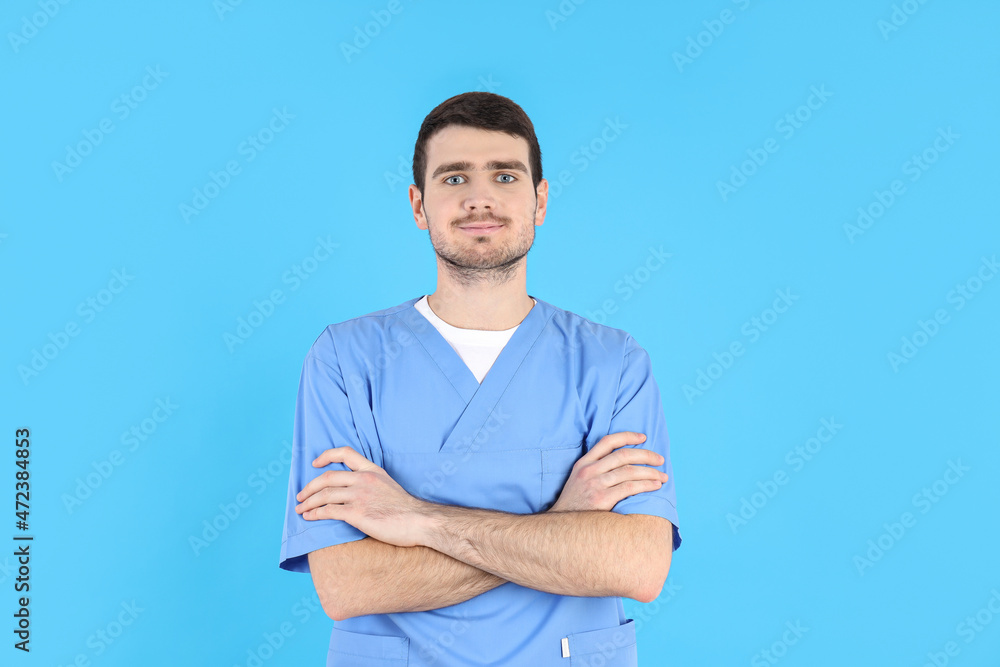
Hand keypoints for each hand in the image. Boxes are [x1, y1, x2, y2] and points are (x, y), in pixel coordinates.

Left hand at [295, 446, 428, 546]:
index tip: (315, 463)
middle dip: (309, 487)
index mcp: (372, 470)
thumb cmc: (406, 509)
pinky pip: (329, 511)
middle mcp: (363, 480)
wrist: (419, 521)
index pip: (345, 453)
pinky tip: (309, 517)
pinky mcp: (357, 514)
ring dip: (308, 502)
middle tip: (300, 495)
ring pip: (324, 495)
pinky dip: (315, 513)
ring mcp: (359, 496)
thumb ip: (371, 484)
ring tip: (300, 508)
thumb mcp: (388, 486)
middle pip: (327, 477)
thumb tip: (355, 492)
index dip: (326, 456)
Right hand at [549, 431, 667, 511]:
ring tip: (663, 476)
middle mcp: (589, 471)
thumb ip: (595, 469)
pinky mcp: (602, 499)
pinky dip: (646, 485)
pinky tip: (655, 486)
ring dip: (650, 472)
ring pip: (629, 471)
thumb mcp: (578, 480)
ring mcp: (595, 484)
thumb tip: (623, 464)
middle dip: (646, 455)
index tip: (643, 437)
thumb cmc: (575, 505)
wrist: (562, 528)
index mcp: (583, 463)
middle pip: (623, 455)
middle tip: (660, 460)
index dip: (627, 436)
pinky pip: (629, 487)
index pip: (608, 441)